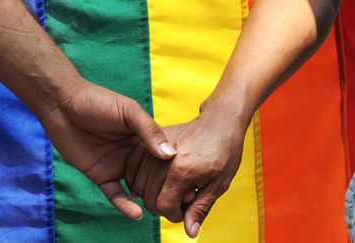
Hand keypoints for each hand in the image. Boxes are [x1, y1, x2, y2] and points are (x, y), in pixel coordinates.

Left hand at [40, 78, 176, 219]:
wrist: (63, 105)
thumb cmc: (98, 101)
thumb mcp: (128, 111)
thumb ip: (149, 131)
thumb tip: (170, 155)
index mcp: (142, 137)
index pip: (164, 156)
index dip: (176, 168)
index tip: (192, 182)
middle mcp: (132, 154)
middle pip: (153, 175)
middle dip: (166, 189)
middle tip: (183, 204)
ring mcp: (117, 165)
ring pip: (136, 187)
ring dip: (148, 200)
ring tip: (163, 212)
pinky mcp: (100, 175)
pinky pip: (114, 193)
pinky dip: (124, 205)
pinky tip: (137, 214)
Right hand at [125, 101, 249, 236]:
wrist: (219, 122)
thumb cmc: (224, 152)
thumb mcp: (219, 184)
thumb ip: (201, 208)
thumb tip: (190, 232)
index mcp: (181, 171)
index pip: (163, 206)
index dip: (174, 215)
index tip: (186, 210)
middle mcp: (163, 160)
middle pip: (148, 198)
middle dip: (163, 206)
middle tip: (181, 200)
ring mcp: (154, 148)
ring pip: (137, 184)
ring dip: (151, 193)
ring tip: (170, 188)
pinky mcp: (150, 142)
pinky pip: (132, 166)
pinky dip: (137, 178)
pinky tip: (153, 180)